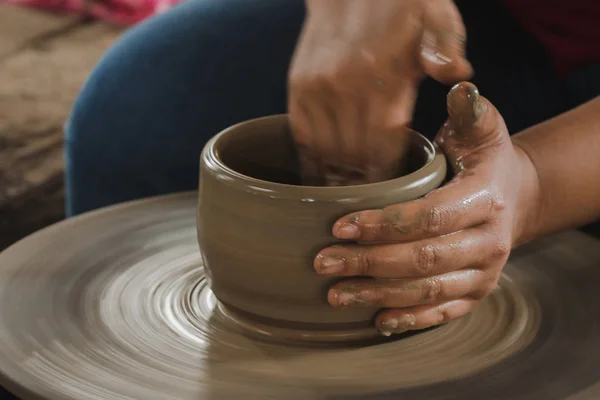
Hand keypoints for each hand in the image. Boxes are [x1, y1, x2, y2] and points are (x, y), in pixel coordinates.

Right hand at [288, 0, 471, 184]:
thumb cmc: (403, 4)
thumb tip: (458, 75)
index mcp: (382, 76)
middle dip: (362, 184)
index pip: (383, 145)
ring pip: (324, 152)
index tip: (392, 194)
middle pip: (353, 155)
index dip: (387, 175)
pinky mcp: (298, 88)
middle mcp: (344, 87)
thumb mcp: (436, 16)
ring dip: (335, 178)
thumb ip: (447, 49)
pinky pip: (302, 137)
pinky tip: (321, 175)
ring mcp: (316, 89)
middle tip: (370, 205)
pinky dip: (312, 160)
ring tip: (345, 197)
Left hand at [314, 82, 539, 335]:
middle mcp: (489, 242)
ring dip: (377, 295)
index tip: (340, 226)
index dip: (384, 224)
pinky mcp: (475, 294)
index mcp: (485, 199)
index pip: (430, 216)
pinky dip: (408, 320)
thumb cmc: (483, 161)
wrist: (514, 198)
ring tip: (335, 293)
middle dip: (369, 262)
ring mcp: (484, 274)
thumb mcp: (481, 130)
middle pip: (422, 259)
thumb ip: (470, 112)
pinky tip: (375, 321)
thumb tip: (460, 86)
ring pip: (427, 291)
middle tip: (323, 262)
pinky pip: (442, 313)